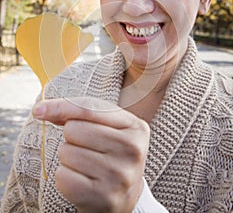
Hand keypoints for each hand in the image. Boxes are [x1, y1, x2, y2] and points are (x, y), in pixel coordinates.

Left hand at [33, 97, 149, 212]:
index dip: (61, 106)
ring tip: (86, 164)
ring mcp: (119, 176)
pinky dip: (65, 177)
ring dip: (68, 158)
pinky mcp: (103, 198)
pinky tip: (81, 180)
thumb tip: (41, 109)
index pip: (89, 108)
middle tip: (86, 147)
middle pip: (74, 129)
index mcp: (135, 127)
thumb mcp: (105, 126)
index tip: (38, 110)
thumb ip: (77, 112)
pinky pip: (63, 177)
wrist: (126, 196)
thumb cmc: (110, 152)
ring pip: (66, 153)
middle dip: (72, 137)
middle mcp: (132, 150)